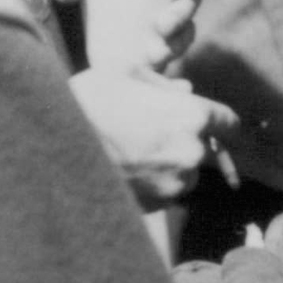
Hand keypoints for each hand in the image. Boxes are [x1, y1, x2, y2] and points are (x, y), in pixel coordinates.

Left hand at [40, 0, 203, 67]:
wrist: (42, 32)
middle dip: (185, 10)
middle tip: (162, 25)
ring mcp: (154, 23)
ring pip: (186, 27)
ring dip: (181, 40)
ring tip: (157, 55)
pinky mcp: (149, 52)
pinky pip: (172, 55)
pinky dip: (172, 63)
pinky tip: (158, 71)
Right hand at [68, 68, 238, 205]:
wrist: (53, 149)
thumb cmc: (90, 102)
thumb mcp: (126, 74)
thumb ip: (163, 83)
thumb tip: (185, 92)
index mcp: (193, 115)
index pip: (229, 122)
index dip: (221, 121)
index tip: (214, 123)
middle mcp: (192, 153)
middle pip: (206, 149)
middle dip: (186, 140)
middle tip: (153, 132)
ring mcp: (174, 184)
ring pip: (184, 173)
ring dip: (169, 165)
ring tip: (134, 153)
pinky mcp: (155, 207)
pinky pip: (164, 193)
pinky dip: (152, 184)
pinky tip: (125, 171)